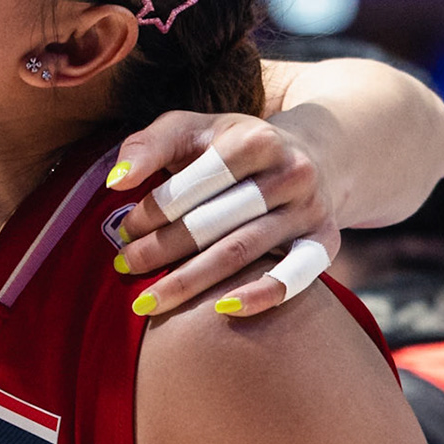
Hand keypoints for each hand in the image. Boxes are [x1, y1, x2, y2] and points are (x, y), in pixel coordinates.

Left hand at [105, 110, 338, 316]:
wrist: (307, 154)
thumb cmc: (230, 146)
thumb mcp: (190, 130)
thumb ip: (149, 146)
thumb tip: (116, 182)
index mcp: (255, 139)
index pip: (193, 183)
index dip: (152, 211)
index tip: (123, 231)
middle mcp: (292, 172)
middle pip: (214, 222)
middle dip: (161, 249)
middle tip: (124, 267)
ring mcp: (312, 209)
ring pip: (243, 253)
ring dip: (189, 281)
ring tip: (147, 300)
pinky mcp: (326, 241)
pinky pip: (297, 276)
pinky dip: (261, 296)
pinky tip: (220, 312)